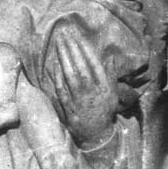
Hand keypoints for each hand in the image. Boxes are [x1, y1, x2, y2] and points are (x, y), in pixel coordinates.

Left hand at [47, 27, 118, 148]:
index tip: (77, 36)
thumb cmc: (105, 111)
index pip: (93, 62)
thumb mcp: (113, 93)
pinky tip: (54, 66)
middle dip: (72, 48)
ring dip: (64, 58)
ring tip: (58, 44)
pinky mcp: (69, 109)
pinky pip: (62, 91)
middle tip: (64, 33)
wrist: (97, 135)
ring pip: (70, 75)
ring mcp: (79, 100)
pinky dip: (58, 79)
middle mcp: (92, 91)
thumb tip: (111, 57)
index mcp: (103, 86)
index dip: (84, 48)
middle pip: (80, 65)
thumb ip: (111, 74)